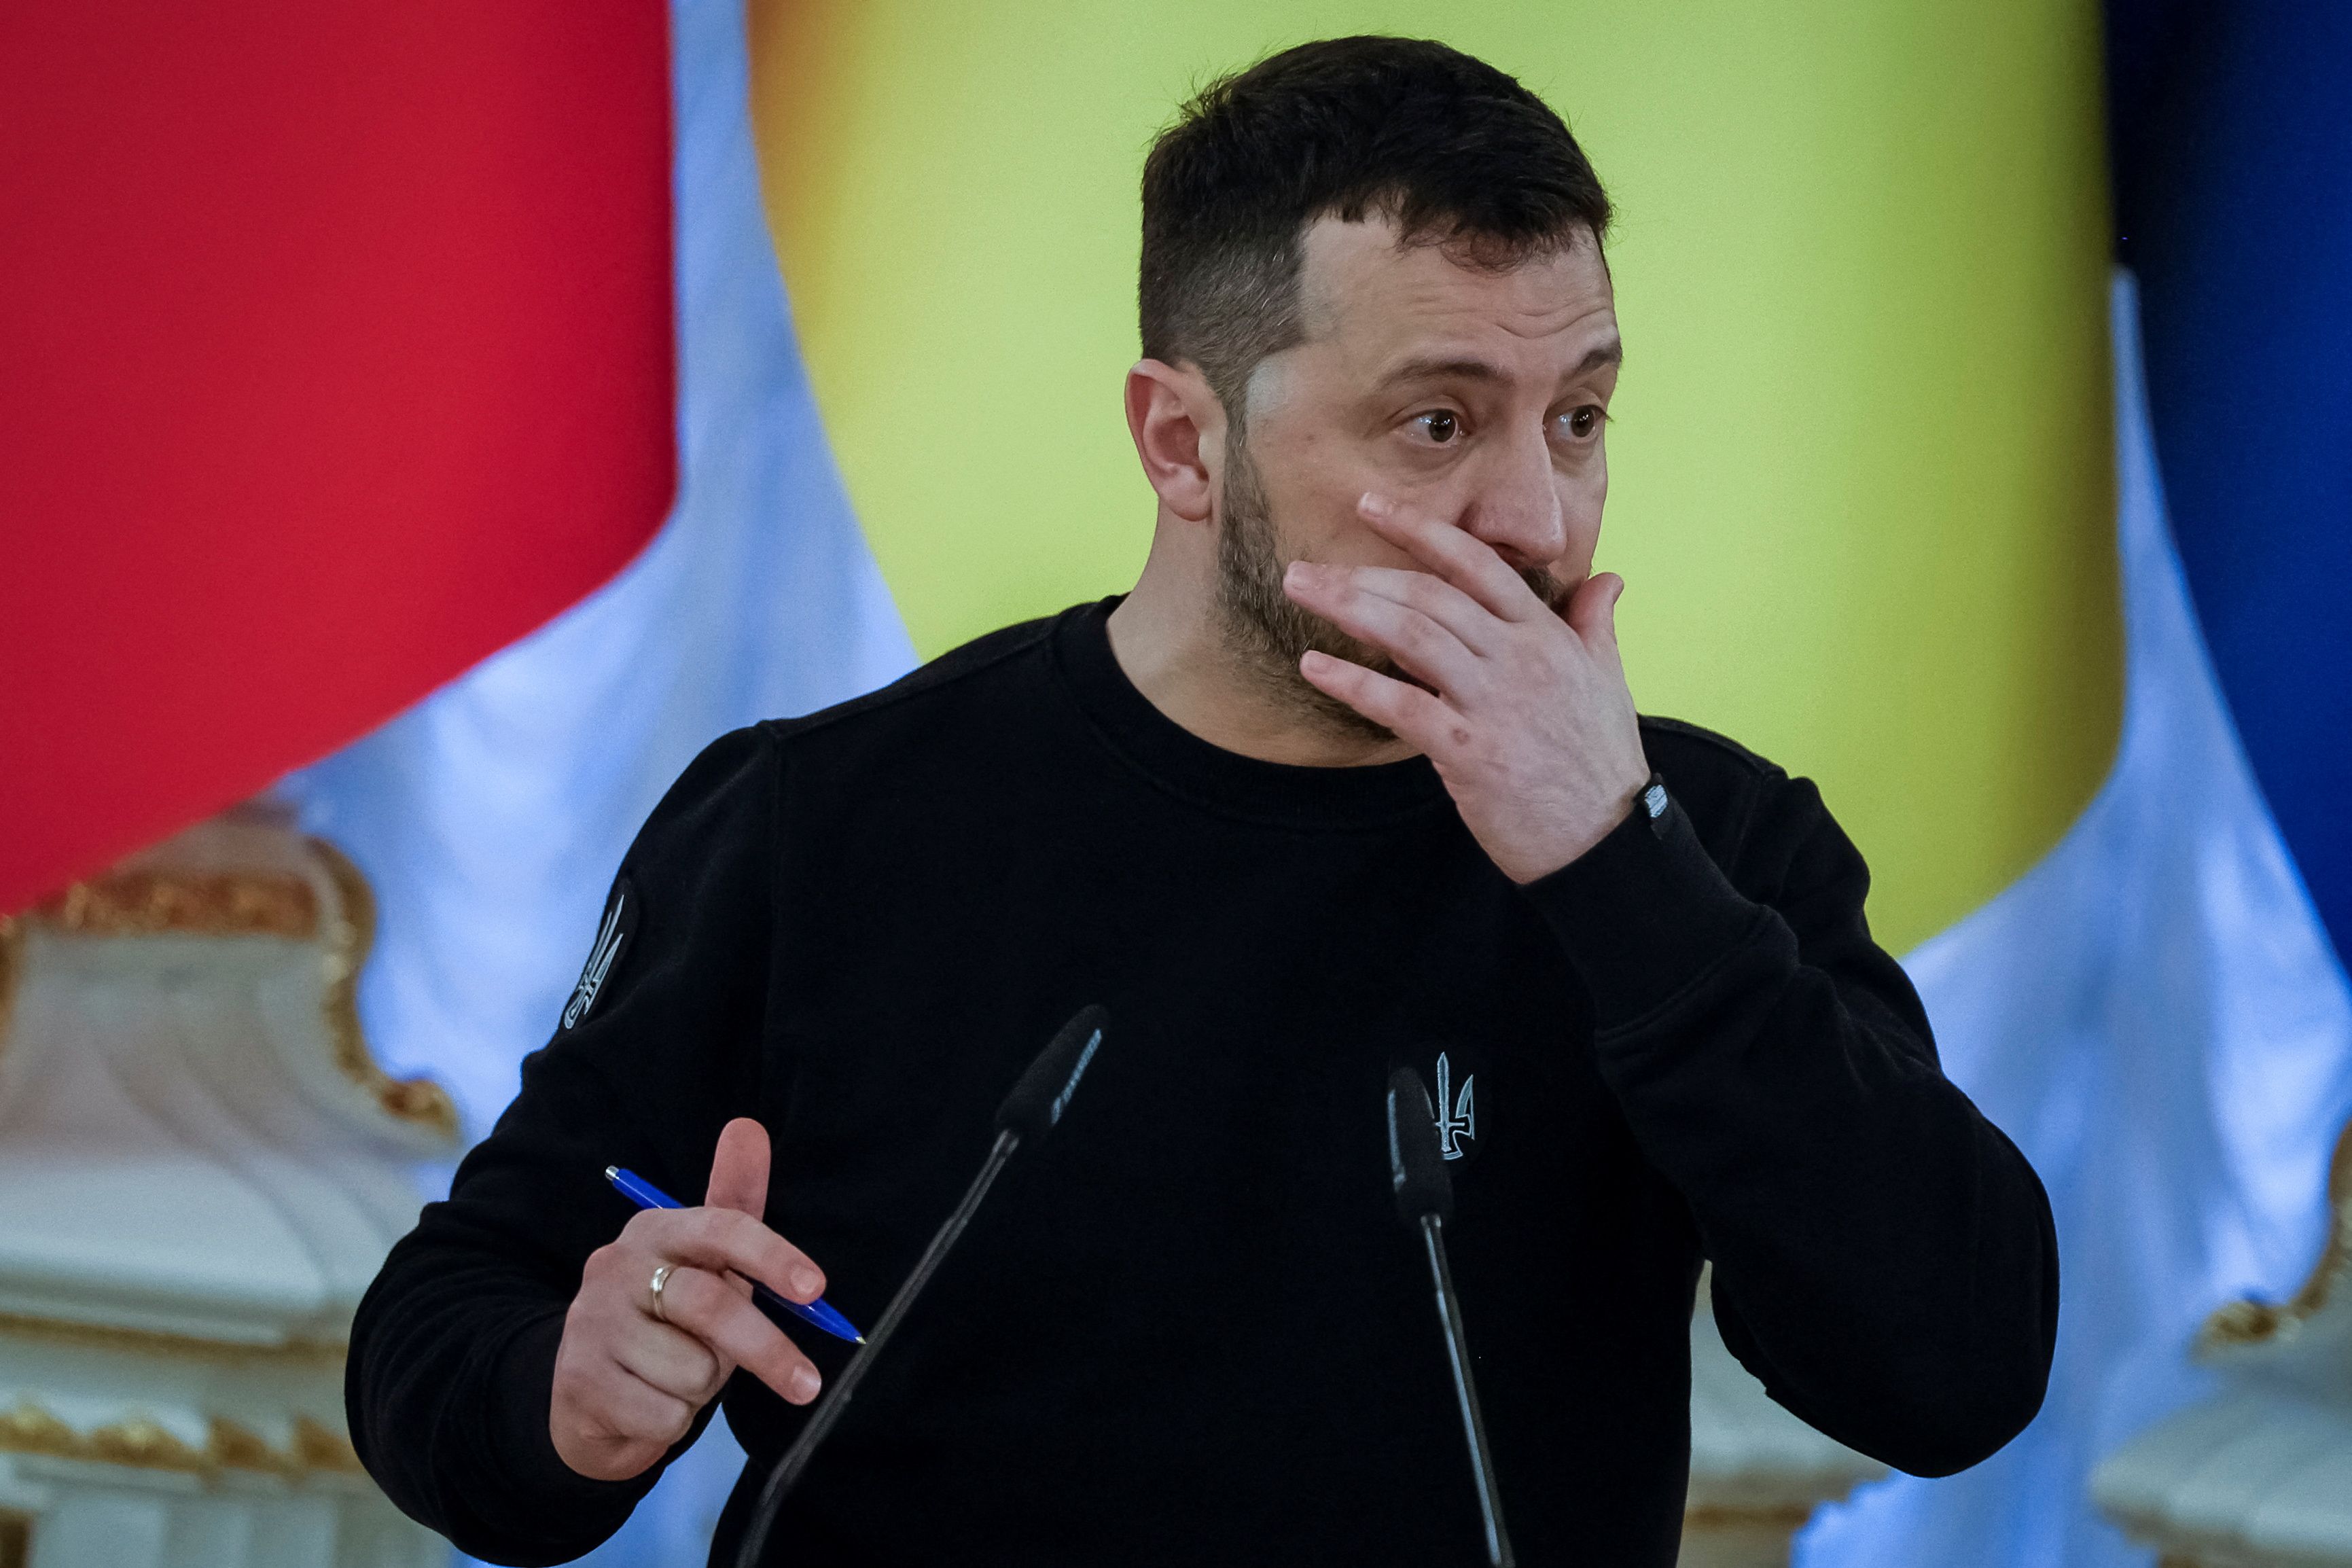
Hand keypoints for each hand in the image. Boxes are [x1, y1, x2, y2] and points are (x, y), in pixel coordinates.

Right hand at [550, 1118, 826, 1480]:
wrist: (587, 1393)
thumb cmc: (665, 1320)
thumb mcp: (703, 1264)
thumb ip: (733, 1203)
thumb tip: (749, 1128)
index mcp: (655, 1230)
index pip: (721, 1228)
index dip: (772, 1256)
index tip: (816, 1289)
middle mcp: (615, 1267)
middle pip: (711, 1305)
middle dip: (768, 1349)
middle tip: (808, 1384)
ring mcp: (592, 1325)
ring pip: (691, 1371)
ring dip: (704, 1388)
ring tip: (680, 1376)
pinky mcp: (580, 1383)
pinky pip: (664, 1416)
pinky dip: (673, 1422)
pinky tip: (650, 1404)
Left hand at [1283, 493, 1649, 882]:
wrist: (1606, 838)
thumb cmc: (1600, 761)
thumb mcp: (1608, 680)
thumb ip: (1595, 624)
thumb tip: (1608, 579)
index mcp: (1545, 634)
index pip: (1476, 564)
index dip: (1420, 530)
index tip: (1370, 507)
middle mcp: (1518, 657)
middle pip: (1429, 595)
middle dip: (1361, 574)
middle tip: (1304, 566)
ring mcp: (1493, 702)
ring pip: (1411, 634)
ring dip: (1347, 608)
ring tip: (1300, 593)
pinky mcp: (1469, 751)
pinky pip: (1401, 705)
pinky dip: (1353, 683)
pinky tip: (1313, 666)